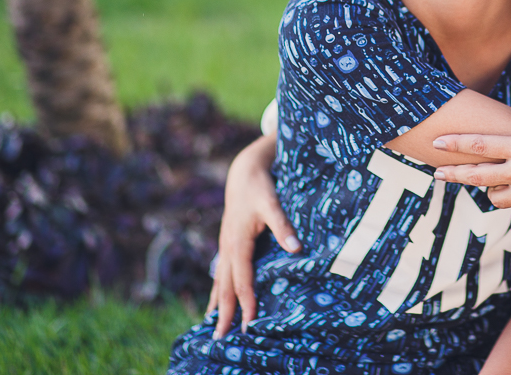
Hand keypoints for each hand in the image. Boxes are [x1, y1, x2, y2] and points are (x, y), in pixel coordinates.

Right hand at [206, 135, 297, 338]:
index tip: (249, 323)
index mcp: (238, 242)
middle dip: (224, 313)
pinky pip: (221, 273)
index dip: (246, 302)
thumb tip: (297, 248)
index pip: (243, 280)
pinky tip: (217, 301)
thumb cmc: (260, 187)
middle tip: (220, 339)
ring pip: (220, 281)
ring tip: (213, 327)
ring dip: (218, 304)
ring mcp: (225, 246)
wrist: (244, 171)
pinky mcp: (227, 244)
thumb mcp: (273, 203)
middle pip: (225, 286)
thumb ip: (283, 226)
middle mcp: (228, 248)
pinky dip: (218, 290)